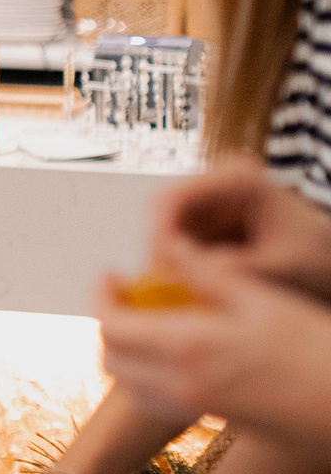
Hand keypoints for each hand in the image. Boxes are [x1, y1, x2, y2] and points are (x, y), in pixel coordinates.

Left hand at [95, 242, 330, 444]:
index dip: (101, 296)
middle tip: (127, 294)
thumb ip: (208, 274)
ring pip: (128, 384)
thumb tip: (172, 246)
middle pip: (110, 358)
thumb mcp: (261, 298)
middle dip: (108, 323)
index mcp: (187, 347)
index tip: (111, 273)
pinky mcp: (210, 419)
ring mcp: (193, 407)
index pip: (111, 325)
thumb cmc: (315, 348)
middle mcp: (179, 383)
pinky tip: (172, 352)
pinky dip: (145, 376)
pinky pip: (154, 401)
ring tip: (147, 320)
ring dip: (123, 352)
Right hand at [149, 165, 330, 301]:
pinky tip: (195, 288)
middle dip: (164, 253)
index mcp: (239, 180)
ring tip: (185, 294)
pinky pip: (179, 245)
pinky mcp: (208, 224)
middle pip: (164, 216)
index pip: (174, 199)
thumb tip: (180, 274)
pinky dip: (183, 267)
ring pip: (167, 233)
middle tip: (167, 291)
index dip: (158, 234)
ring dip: (172, 263)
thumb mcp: (281, 268)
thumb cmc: (320, 261)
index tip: (159, 271)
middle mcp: (218, 183)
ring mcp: (211, 203)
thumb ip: (231, 269)